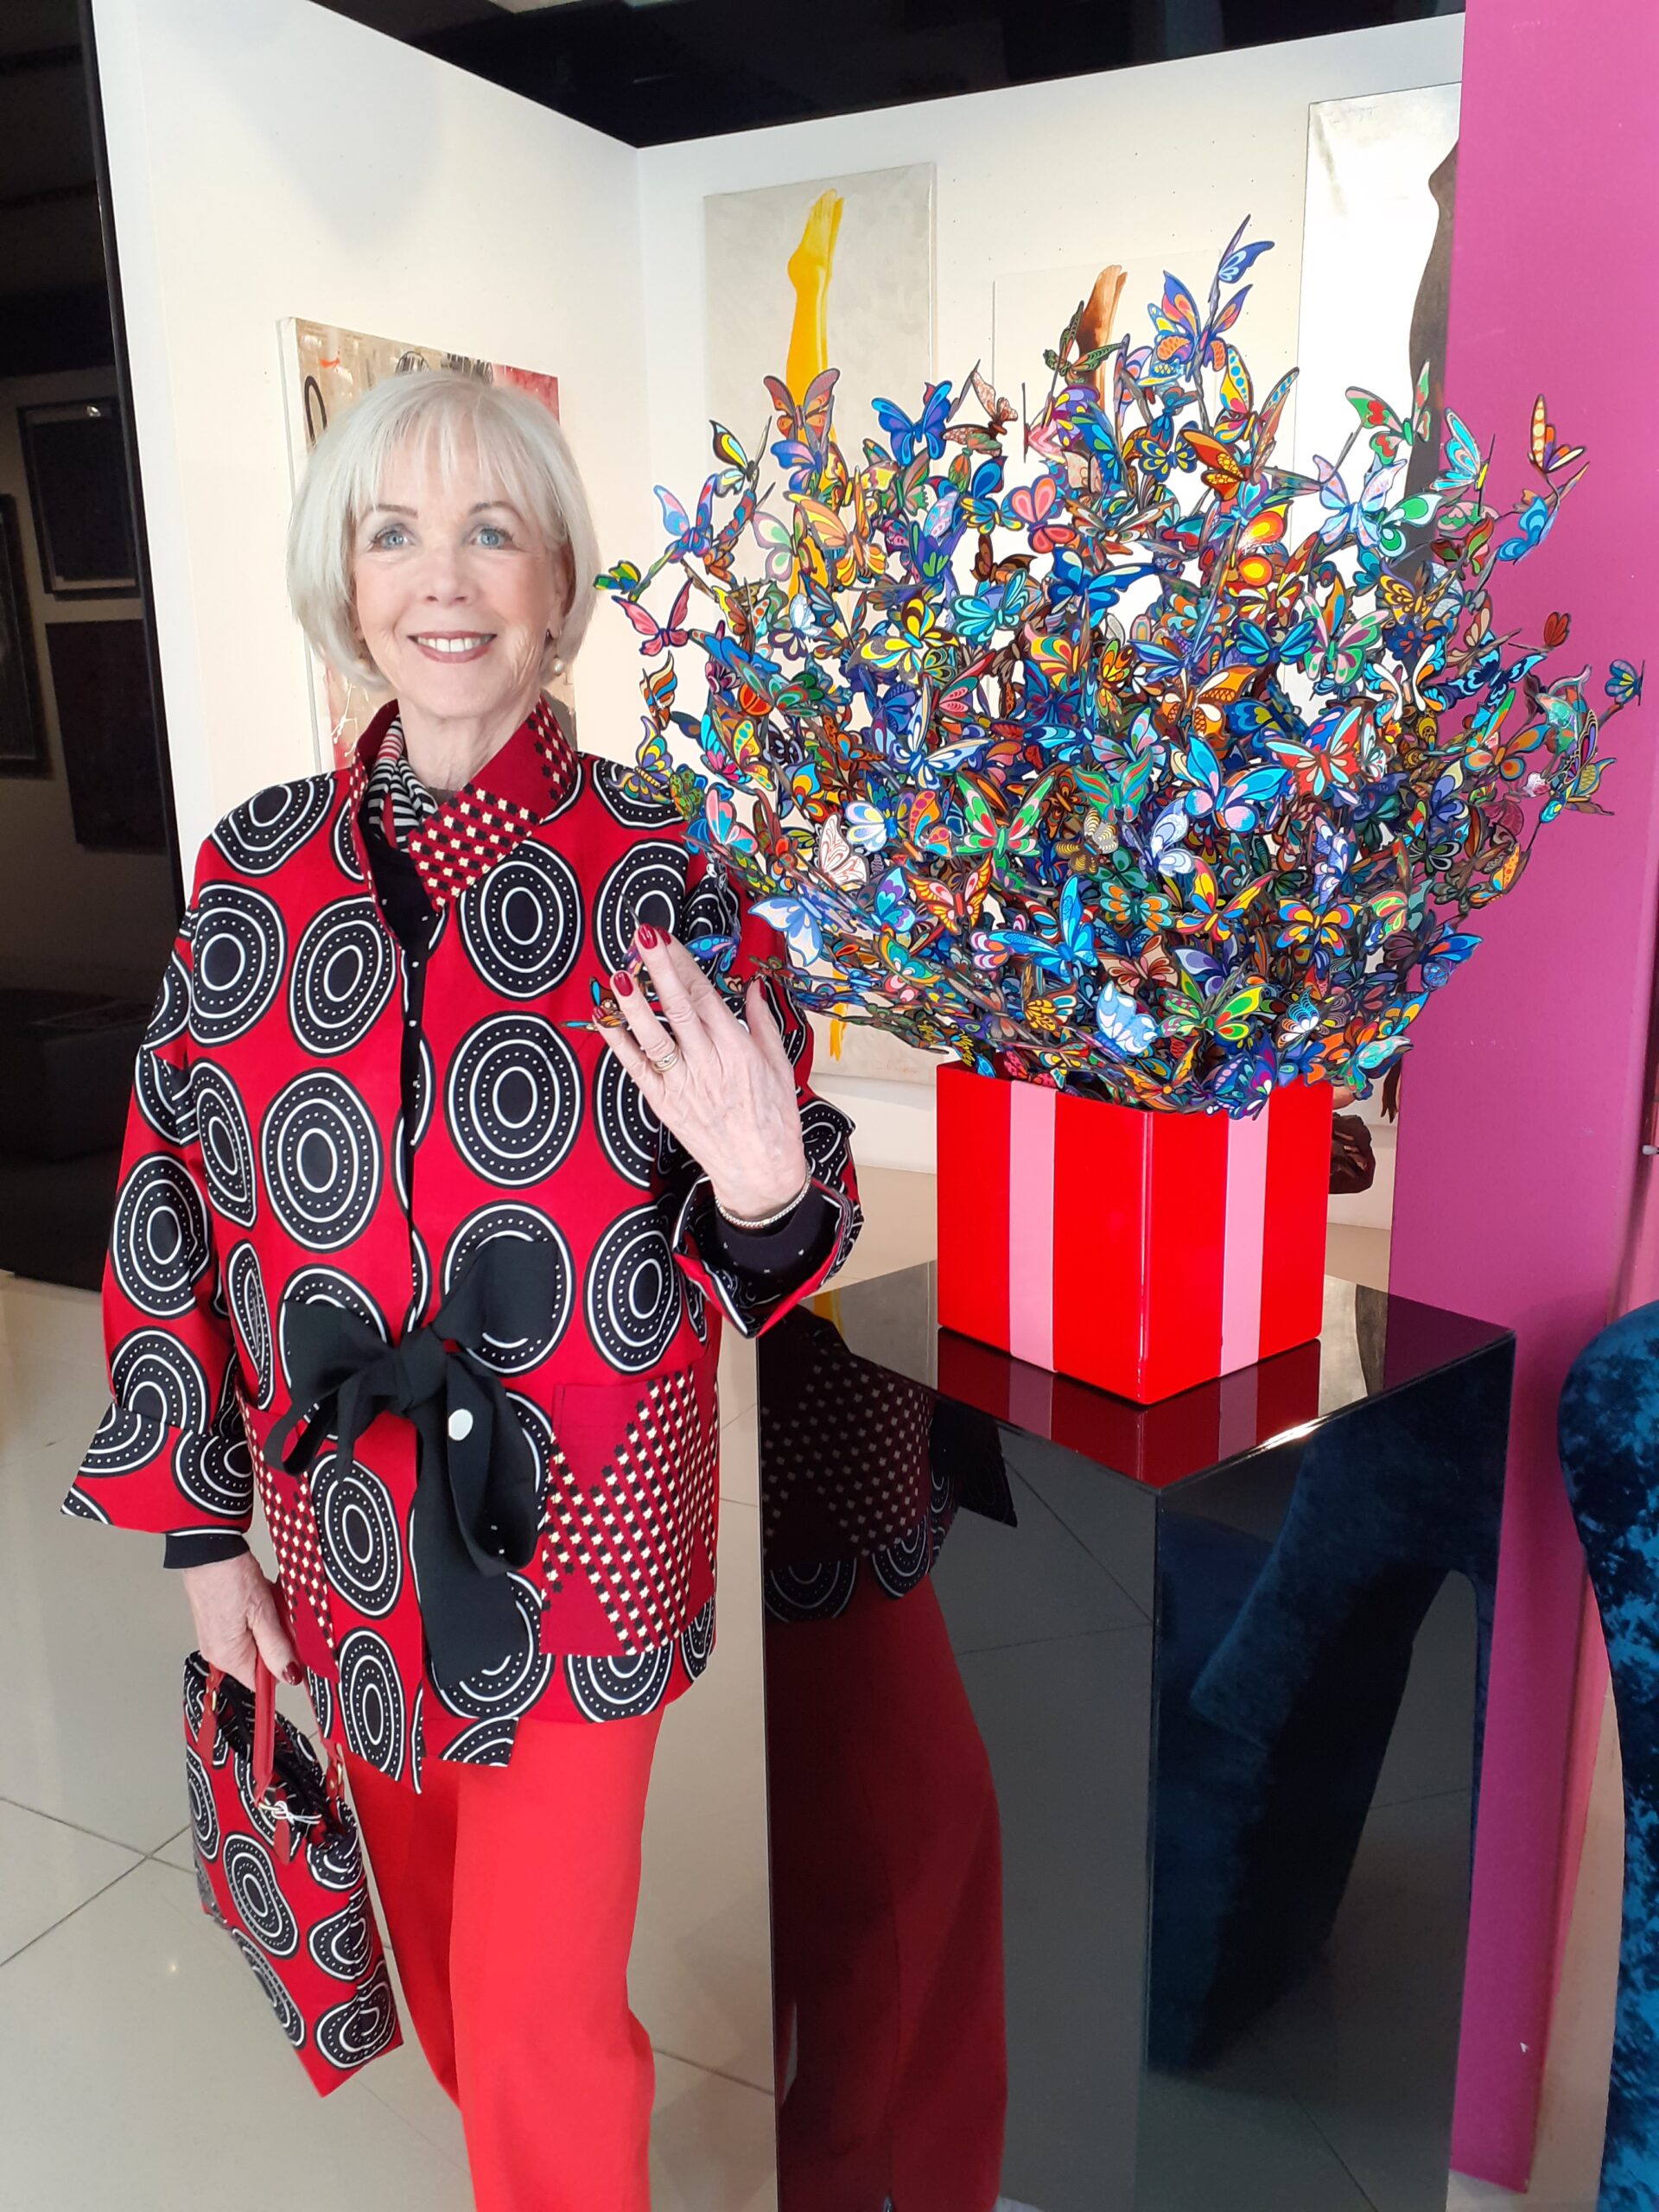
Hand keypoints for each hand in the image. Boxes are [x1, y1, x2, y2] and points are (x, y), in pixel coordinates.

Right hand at [181, 1552, 300, 1690]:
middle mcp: (218, 1652)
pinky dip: (258, 1616)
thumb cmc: (229, 1577)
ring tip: (269, 1601)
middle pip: (260, 1661)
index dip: (283, 1666)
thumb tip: (291, 1675)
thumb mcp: (263, 1614)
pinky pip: (246, 1628)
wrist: (207, 1549)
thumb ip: (277, 1648)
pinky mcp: (217, 1622)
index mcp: (228, 1657)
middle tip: (281, 1615)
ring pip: (256, 1641)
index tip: (295, 1645)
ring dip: (270, 1624)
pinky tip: (261, 1598)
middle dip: (278, 1640)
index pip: (263, 1682)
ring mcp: (216, 1637)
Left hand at [601, 926, 808, 1220]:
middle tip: (642, 937)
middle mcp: (708, 1064)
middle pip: (678, 1009)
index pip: (706, 998)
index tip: (668, 938)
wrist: (759, 1172)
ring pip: (653, 1038)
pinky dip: (618, 1043)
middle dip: (659, 970)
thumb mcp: (780, 1066)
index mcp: (738, 1051)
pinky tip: (604, 1018)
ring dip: (634, 1005)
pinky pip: (636, 1069)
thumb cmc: (773, 1120)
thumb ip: (763, 1022)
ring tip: (617, 974)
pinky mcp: (663, 1104)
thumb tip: (754, 987)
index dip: (684, 965)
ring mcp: (682, 1085)